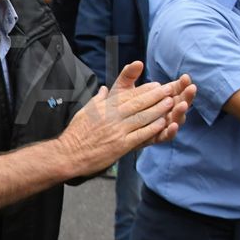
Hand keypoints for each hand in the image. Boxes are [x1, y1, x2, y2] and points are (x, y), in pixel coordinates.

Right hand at [56, 61, 194, 176]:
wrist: (68, 154)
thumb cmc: (75, 133)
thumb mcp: (85, 111)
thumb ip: (98, 99)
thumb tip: (105, 89)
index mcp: (104, 107)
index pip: (129, 95)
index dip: (145, 90)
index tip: (157, 85)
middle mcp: (112, 116)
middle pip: (139, 103)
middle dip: (156, 96)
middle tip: (170, 89)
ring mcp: (117, 130)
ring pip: (142, 117)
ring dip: (158, 109)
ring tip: (171, 103)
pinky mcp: (120, 145)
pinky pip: (140, 134)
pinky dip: (152, 128)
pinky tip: (162, 123)